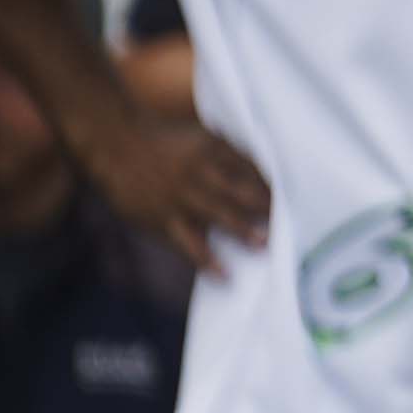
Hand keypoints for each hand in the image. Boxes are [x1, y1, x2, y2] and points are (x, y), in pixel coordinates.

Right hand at [71, 99, 272, 273]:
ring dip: (243, 232)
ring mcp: (180, 196)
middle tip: (289, 225)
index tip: (297, 201)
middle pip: (240, 193)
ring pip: (218, 216)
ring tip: (265, 247)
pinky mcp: (161, 218)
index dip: (273, 187)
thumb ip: (232, 154)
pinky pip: (188, 242)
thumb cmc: (165, 141)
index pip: (252, 169)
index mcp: (213, 149)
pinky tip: (224, 274)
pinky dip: (206, 260)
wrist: (114, 141)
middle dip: (265, 210)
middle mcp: (199, 172)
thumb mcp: (201, 137)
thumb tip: (269, 173)